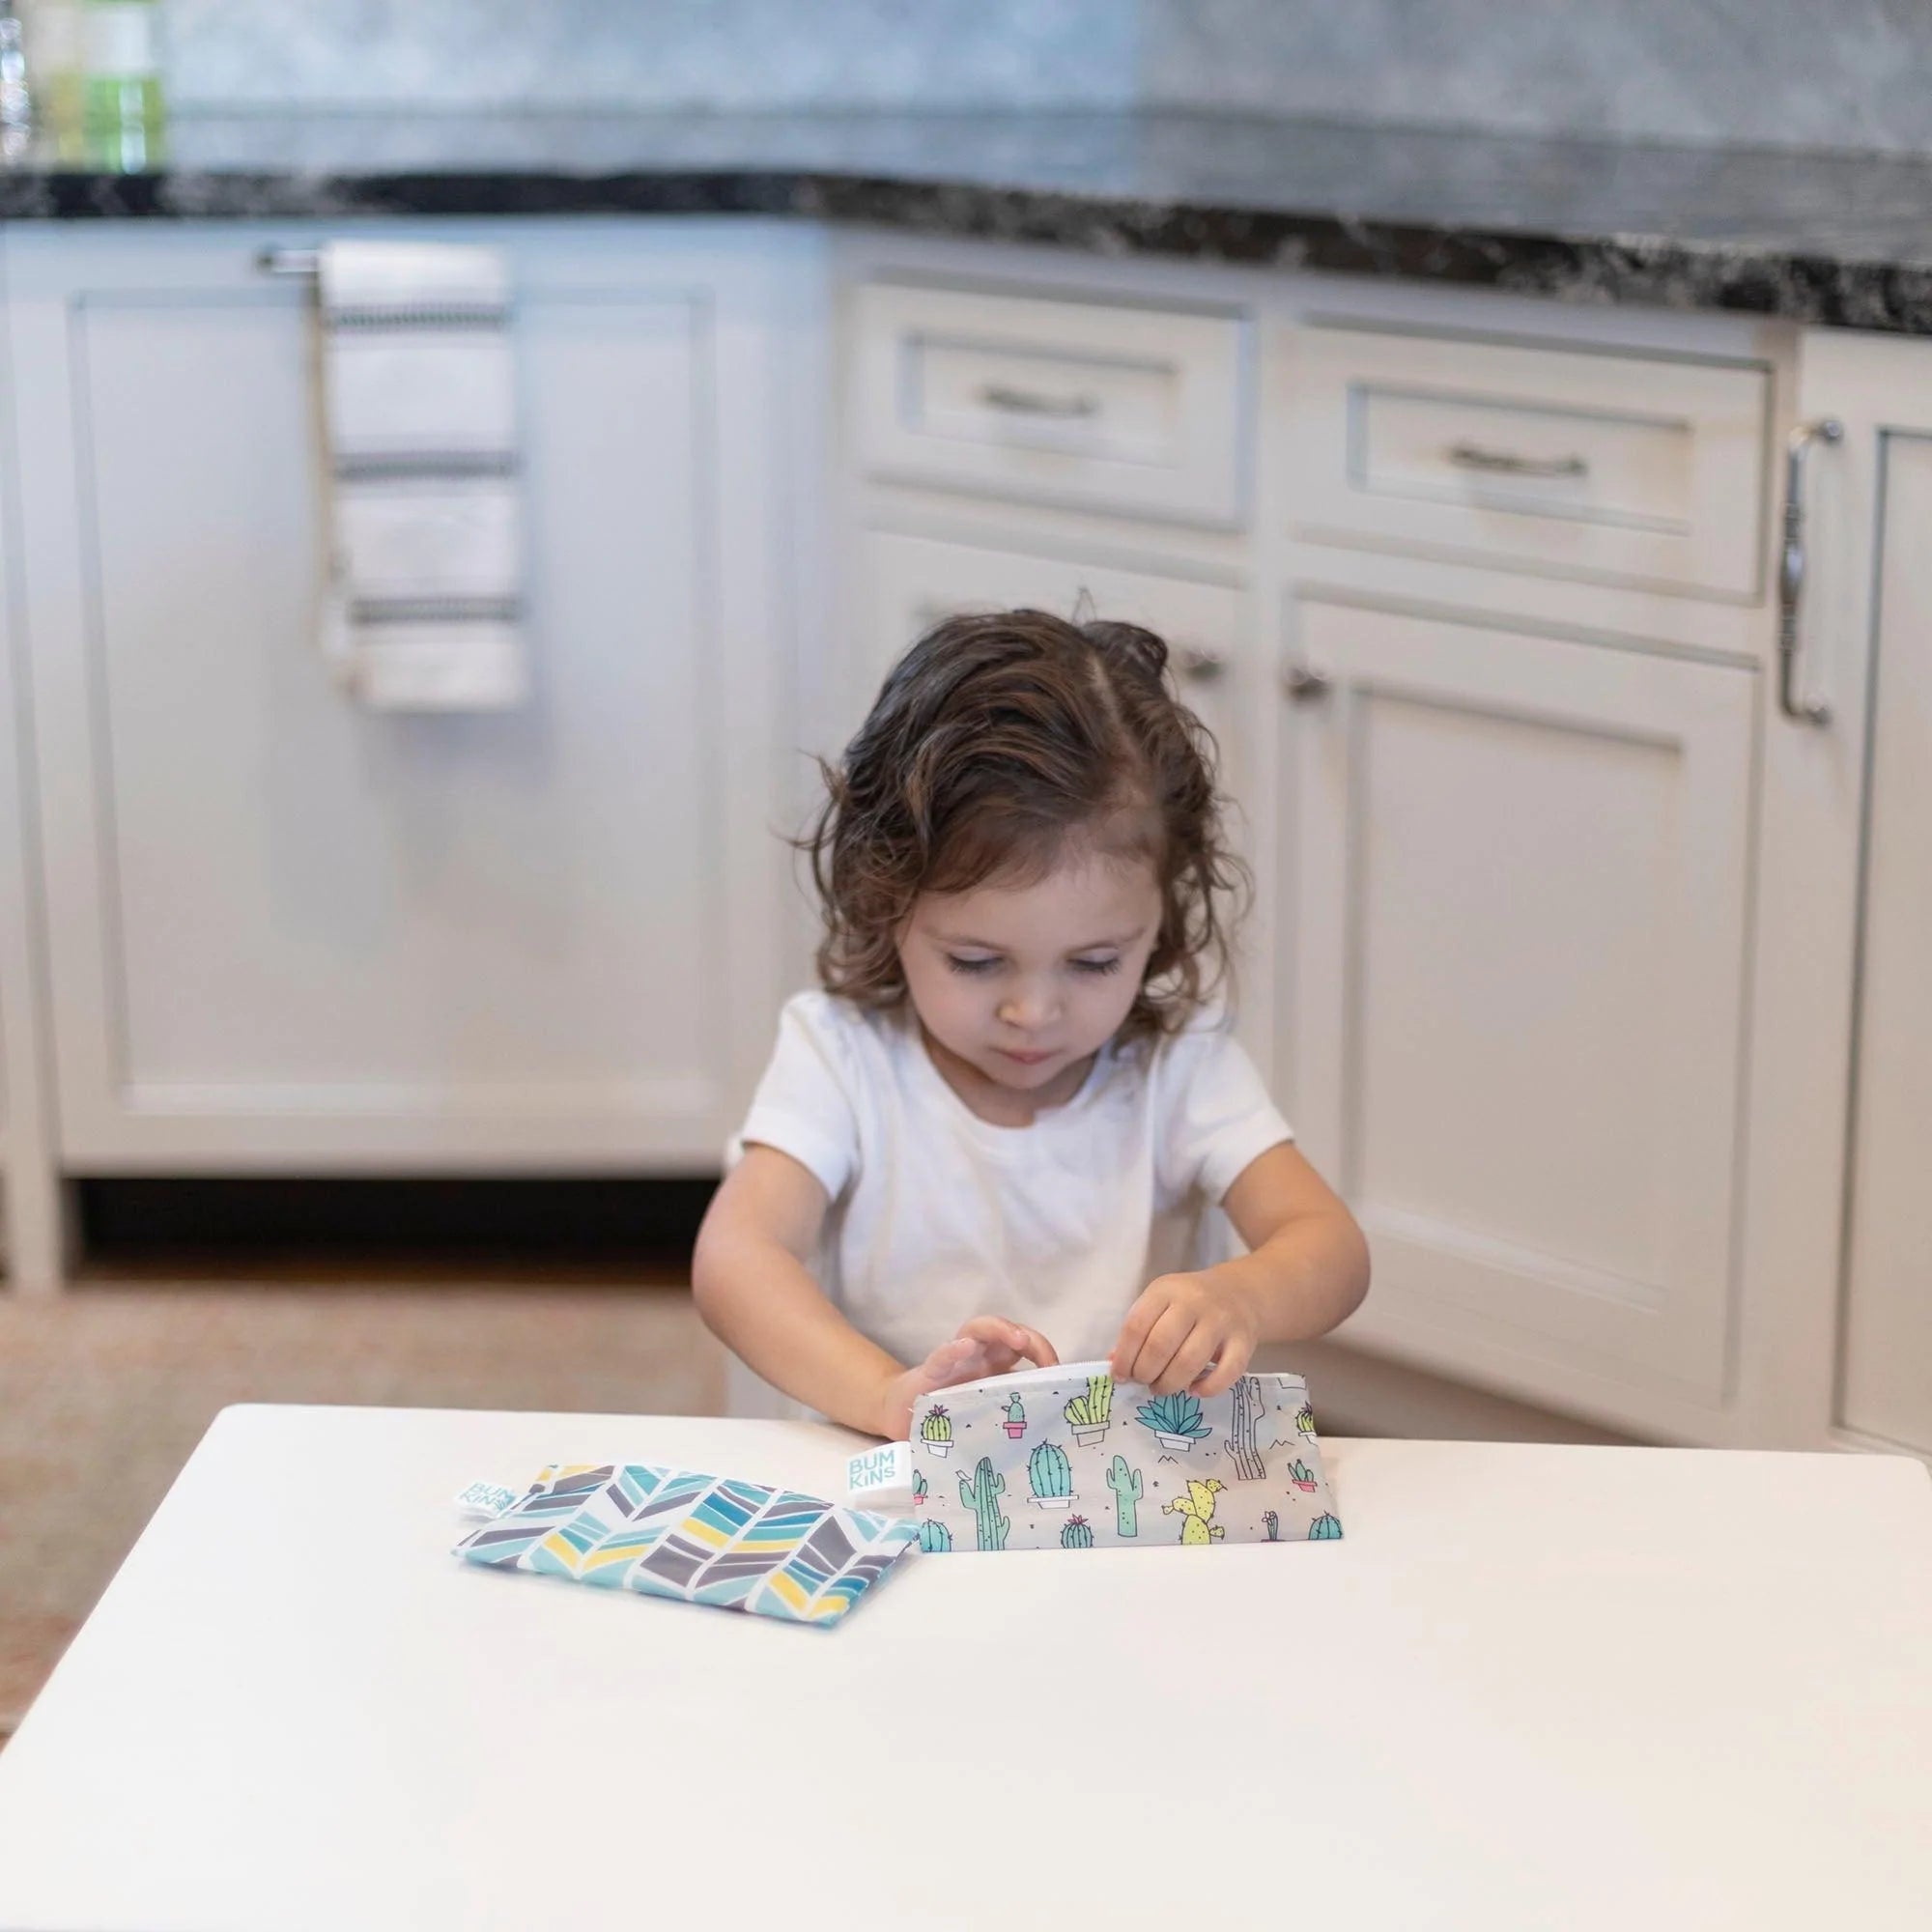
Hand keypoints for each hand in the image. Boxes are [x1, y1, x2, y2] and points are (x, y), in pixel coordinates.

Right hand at [875, 1315, 1058, 1438]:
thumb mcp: (988, 1414)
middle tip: (1042, 1355)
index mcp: (995, 1367)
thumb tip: (1054, 1427)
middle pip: (1005, 1332)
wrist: (903, 1417)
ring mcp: (954, 1360)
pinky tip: (963, 1348)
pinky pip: (941, 1355)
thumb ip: (1012, 1411)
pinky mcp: (929, 1372)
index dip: (1044, 1352)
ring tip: (1016, 1339)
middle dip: (1028, 1337)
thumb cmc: (951, 1416)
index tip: (1061, 1373)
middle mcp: (977, 1356)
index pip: (1024, 1348)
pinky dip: (953, 1349)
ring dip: (999, 1329)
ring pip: (976, 1330)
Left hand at [1110, 1270, 1259, 1396]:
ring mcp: (1222, 1320)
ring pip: (1190, 1361)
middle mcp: (1194, 1302)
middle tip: (1143, 1382)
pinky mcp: (1244, 1341)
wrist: (1239, 1292)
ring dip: (1170, 1384)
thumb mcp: (1160, 1303)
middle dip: (1145, 1373)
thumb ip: (1139, 1330)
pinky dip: (1206, 1388)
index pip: (1136, 1326)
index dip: (1124, 1357)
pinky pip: (1226, 1372)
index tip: (1120, 1376)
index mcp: (1166, 1290)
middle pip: (1160, 1345)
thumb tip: (1115, 1364)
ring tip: (1162, 1388)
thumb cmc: (1189, 1302)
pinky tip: (1193, 1391)